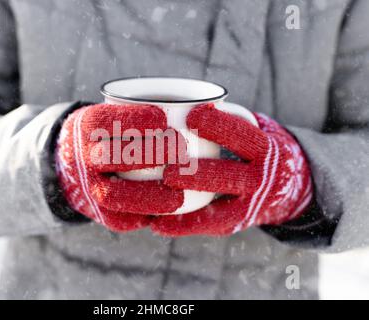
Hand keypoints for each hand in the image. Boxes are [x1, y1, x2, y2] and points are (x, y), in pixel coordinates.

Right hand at [55, 104, 183, 231]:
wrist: (73, 166)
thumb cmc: (107, 135)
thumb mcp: (110, 114)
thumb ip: (139, 111)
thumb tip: (190, 106)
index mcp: (85, 128)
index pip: (106, 122)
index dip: (136, 120)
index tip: (164, 118)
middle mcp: (83, 159)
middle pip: (112, 156)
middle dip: (149, 153)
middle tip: (181, 149)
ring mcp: (88, 188)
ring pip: (115, 195)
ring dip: (150, 195)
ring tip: (179, 195)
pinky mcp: (99, 214)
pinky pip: (122, 219)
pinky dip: (145, 215)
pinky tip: (168, 210)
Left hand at [151, 103, 312, 236]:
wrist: (287, 186)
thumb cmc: (255, 150)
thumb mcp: (254, 130)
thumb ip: (229, 118)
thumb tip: (183, 99)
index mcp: (265, 149)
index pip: (244, 136)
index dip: (220, 126)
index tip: (192, 115)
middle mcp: (261, 178)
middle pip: (228, 175)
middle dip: (198, 173)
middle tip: (168, 170)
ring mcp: (249, 204)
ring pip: (217, 205)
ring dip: (186, 201)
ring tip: (158, 196)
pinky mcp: (236, 223)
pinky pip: (207, 225)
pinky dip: (182, 226)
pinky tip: (156, 224)